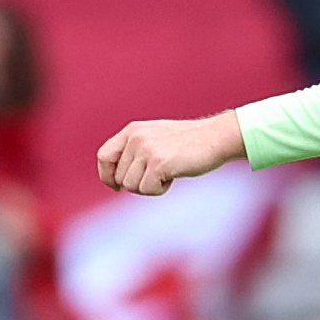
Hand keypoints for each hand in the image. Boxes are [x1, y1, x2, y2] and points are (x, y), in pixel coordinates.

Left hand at [95, 111, 244, 197]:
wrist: (215, 138)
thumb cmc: (188, 143)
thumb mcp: (155, 139)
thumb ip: (134, 151)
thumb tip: (114, 180)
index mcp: (132, 130)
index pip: (104, 156)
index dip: (107, 175)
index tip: (116, 186)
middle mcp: (136, 138)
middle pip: (120, 178)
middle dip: (138, 183)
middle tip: (160, 173)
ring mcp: (146, 149)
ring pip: (132, 186)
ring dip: (150, 187)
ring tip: (167, 172)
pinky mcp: (158, 163)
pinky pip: (147, 189)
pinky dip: (160, 189)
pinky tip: (173, 176)